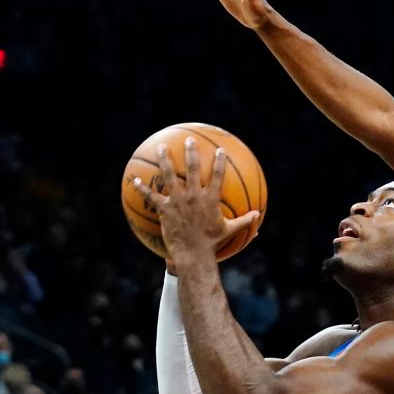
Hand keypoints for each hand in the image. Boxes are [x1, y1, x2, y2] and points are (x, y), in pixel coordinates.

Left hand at [131, 137, 258, 260]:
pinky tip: (134, 179)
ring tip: (163, 148)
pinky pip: (151, 196)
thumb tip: (258, 215)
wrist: (193, 253)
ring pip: (169, 176)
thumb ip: (244, 220)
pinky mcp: (164, 210)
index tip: (220, 150)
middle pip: (191, 168)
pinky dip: (142, 188)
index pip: (217, 176)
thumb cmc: (212, 242)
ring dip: (165, 160)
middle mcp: (193, 196)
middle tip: (189, 140)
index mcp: (210, 199)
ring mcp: (177, 201)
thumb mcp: (230, 230)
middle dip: (190, 152)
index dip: (219, 162)